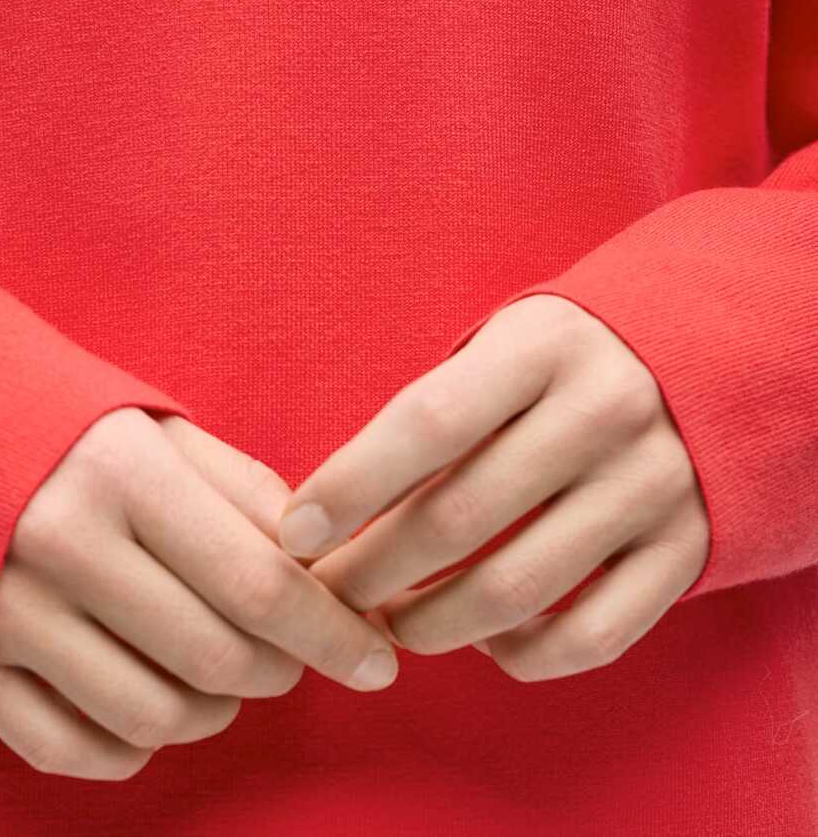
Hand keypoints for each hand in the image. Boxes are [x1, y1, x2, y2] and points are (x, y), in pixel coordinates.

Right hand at [0, 407, 397, 779]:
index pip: (259, 581)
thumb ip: (246, 491)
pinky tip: (148, 697)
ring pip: (156, 718)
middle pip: (217, 660)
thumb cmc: (64, 431)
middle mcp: (64, 548)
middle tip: (290, 651)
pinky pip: (78, 753)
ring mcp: (11, 617)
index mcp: (122, 475)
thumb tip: (326, 568)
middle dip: (282, 670)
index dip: (333, 632)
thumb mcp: (156, 430)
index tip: (379, 661)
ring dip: (215, 709)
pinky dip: (132, 746)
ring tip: (218, 667)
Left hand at [277, 294, 710, 681]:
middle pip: (460, 518)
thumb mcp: (501, 349)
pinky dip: (519, 656)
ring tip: (386, 622)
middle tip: (324, 595)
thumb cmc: (559, 365)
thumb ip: (430, 412)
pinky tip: (481, 640)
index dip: (351, 484)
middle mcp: (605, 411)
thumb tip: (329, 514)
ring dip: (429, 624)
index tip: (295, 534)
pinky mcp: (686, 551)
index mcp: (543, 347)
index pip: (427, 422)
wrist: (709, 360)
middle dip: (370, 571)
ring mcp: (652, 485)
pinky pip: (589, 637)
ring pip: (515, 591)